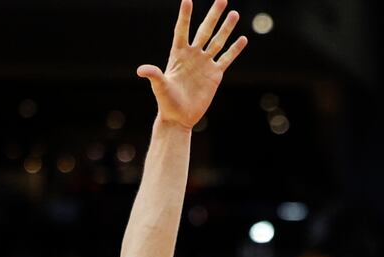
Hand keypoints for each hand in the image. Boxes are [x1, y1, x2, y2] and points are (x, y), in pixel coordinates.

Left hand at [138, 0, 247, 129]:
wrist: (179, 117)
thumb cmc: (167, 102)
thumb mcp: (160, 87)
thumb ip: (154, 75)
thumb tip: (141, 70)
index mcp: (178, 54)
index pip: (182, 30)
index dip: (185, 16)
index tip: (188, 0)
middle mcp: (193, 55)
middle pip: (205, 30)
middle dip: (213, 15)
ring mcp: (205, 63)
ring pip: (218, 41)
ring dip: (226, 28)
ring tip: (234, 14)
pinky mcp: (215, 74)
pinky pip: (226, 59)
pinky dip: (235, 49)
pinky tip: (243, 39)